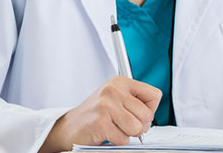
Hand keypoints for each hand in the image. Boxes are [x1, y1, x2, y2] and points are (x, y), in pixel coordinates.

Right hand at [39, 76, 161, 152]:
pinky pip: (123, 139)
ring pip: (137, 128)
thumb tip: (151, 119)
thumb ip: (136, 104)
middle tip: (124, 126)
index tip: (138, 115)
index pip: (155, 95)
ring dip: (127, 134)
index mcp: (121, 82)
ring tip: (115, 129)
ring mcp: (106, 105)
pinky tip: (106, 133)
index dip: (150, 110)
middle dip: (139, 126)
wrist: (68, 127)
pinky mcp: (100, 121)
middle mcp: (114, 90)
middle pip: (147, 114)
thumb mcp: (116, 100)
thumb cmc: (95, 115)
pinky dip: (117, 141)